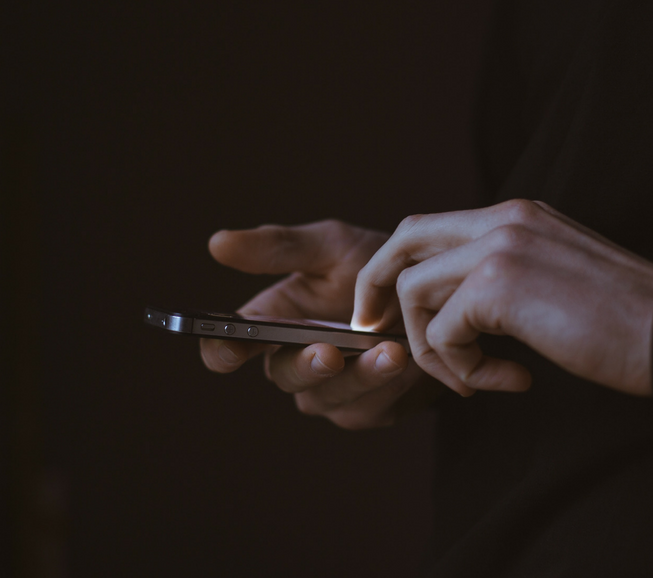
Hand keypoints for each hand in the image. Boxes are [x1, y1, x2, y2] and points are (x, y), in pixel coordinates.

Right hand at [200, 220, 444, 428]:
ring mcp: (330, 391)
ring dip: (359, 377)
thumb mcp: (330, 246)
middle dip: (305, 366)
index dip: (222, 351)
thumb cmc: (375, 265)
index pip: (230, 347)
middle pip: (283, 377)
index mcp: (272, 323)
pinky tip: (409, 361)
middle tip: (329, 352)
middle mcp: (294, 362)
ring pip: (327, 398)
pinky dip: (388, 386)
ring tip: (390, 351)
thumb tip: (217, 243)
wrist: (436, 292)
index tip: (230, 348)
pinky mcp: (368, 410)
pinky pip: (368, 408)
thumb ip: (278, 248)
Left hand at [353, 200, 652, 396]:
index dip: (396, 268)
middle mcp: (503, 218)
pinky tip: (507, 380)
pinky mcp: (500, 285)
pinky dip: (461, 368)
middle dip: (376, 288)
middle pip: (403, 241)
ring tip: (473, 378)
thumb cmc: (623, 322)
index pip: (429, 228)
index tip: (387, 311)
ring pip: (414, 291)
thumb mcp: (554, 280)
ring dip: (432, 348)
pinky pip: (443, 332)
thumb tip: (454, 309)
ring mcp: (499, 246)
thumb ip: (505, 278)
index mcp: (517, 215)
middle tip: (373, 331)